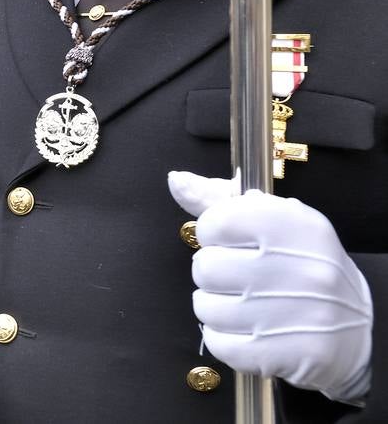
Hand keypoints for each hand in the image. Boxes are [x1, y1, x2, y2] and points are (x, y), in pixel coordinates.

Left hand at [169, 170, 372, 402]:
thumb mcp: (272, 221)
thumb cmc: (302, 266)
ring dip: (214, 307)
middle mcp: (299, 267)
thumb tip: (177, 181)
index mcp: (294, 225)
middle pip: (205, 267)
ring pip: (206, 307)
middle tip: (236, 278)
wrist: (358, 327)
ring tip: (241, 305)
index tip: (229, 241)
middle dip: (211, 273)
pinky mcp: (290, 354)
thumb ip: (218, 200)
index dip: (212, 233)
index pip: (216, 221)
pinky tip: (245, 331)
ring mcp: (296, 313)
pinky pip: (220, 344)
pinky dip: (223, 339)